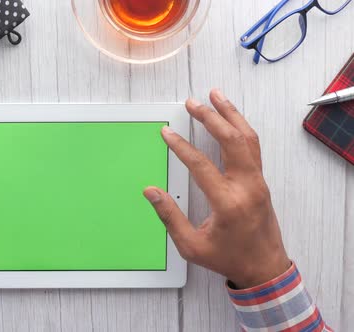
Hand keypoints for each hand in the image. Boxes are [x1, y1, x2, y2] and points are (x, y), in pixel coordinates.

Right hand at [143, 89, 289, 288]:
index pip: (201, 165)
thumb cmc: (229, 258)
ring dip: (231, 114)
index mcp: (228, 203)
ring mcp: (257, 182)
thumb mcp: (191, 246)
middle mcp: (246, 186)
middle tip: (193, 103)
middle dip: (211, 117)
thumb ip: (170, 217)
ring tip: (216, 95)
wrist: (265, 268)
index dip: (181, 146)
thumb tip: (151, 192)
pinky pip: (253, 147)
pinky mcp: (261, 181)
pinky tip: (232, 117)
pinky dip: (242, 127)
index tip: (167, 133)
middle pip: (231, 140)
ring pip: (247, 138)